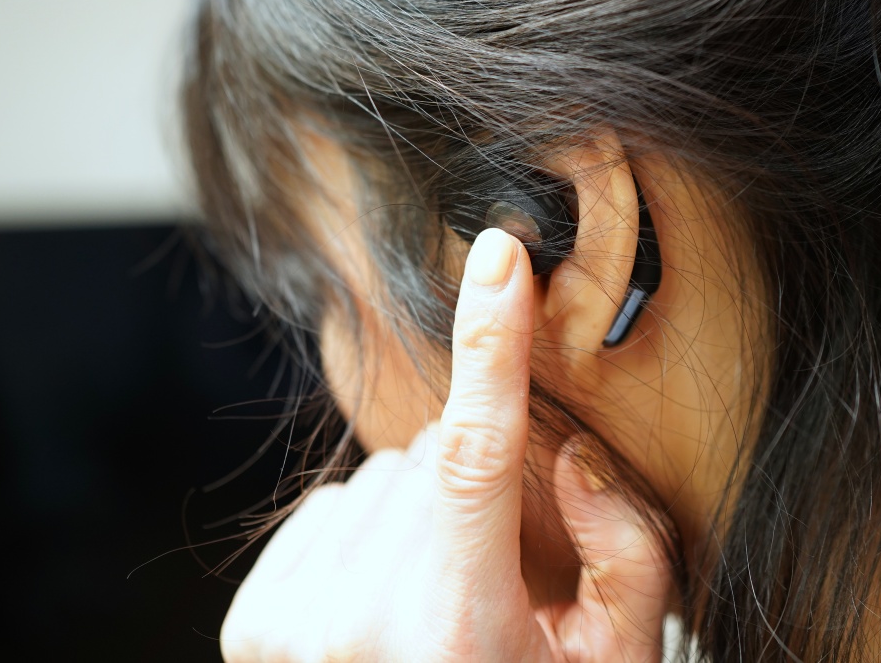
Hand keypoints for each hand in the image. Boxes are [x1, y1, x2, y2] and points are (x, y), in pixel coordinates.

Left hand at [218, 227, 675, 662]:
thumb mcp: (619, 659)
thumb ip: (626, 547)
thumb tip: (568, 451)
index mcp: (452, 630)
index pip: (475, 452)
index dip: (492, 343)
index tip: (502, 258)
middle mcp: (353, 626)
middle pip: (436, 459)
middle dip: (480, 492)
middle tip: (502, 580)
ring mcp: (291, 626)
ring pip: (384, 478)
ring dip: (424, 514)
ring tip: (443, 604)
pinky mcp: (254, 623)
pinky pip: (336, 507)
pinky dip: (371, 533)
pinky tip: (392, 601)